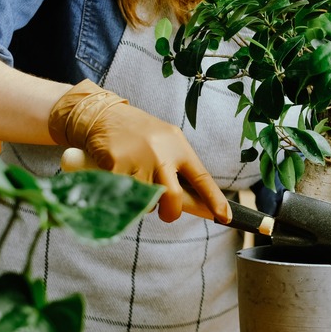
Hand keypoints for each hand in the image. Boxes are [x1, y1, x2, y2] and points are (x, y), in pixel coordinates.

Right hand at [48, 80, 229, 222]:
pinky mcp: (115, 165)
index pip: (202, 178)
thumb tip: (193, 200)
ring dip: (143, 202)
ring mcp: (138, 160)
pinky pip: (123, 197)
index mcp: (179, 148)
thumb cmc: (140, 133)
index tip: (226, 217)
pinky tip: (119, 180)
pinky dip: (122, 196)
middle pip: (173, 199)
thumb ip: (179, 166)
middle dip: (170, 213)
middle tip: (166, 214)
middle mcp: (162, 154)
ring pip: (146, 202)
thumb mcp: (168, 142)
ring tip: (136, 183)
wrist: (104, 114)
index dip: (215, 200)